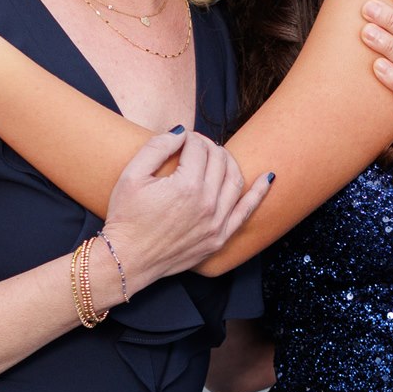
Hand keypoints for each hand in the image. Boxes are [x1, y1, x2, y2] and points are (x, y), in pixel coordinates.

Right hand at [100, 130, 272, 296]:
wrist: (127, 260)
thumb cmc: (125, 218)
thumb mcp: (131, 176)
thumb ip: (157, 147)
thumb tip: (182, 131)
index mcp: (186, 186)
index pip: (198, 148)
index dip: (188, 138)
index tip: (179, 140)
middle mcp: (207, 204)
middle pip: (218, 160)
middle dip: (208, 146)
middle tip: (194, 147)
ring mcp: (216, 223)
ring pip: (235, 180)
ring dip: (228, 161)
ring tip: (217, 156)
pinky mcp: (219, 238)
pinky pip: (246, 212)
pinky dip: (259, 192)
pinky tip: (267, 178)